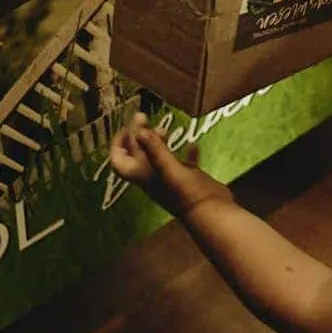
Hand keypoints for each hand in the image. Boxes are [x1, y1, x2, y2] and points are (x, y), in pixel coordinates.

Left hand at [108, 113, 231, 216]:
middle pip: (137, 155)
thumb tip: (138, 130)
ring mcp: (171, 180)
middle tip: (144, 116)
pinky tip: (192, 145)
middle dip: (137, 136)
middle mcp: (154, 178)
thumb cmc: (188, 193)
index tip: (126, 127)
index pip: (119, 162)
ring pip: (158, 158)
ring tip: (164, 129)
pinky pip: (184, 164)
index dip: (117, 145)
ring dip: (157, 142)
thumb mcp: (170, 169)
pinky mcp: (189, 181)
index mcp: (143, 176)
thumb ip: (155, 149)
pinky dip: (185, 153)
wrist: (213, 216)